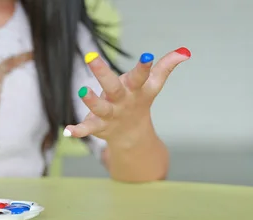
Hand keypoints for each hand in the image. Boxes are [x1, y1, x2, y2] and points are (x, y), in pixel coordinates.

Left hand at [64, 47, 190, 145]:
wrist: (132, 134)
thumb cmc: (138, 101)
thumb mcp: (152, 85)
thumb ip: (165, 67)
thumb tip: (184, 51)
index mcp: (135, 90)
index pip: (141, 77)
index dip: (145, 68)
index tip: (147, 56)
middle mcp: (122, 102)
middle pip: (113, 87)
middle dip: (103, 73)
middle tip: (90, 57)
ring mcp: (110, 115)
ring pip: (100, 107)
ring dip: (91, 100)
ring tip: (82, 89)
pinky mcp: (98, 126)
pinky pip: (87, 128)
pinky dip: (78, 130)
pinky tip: (68, 130)